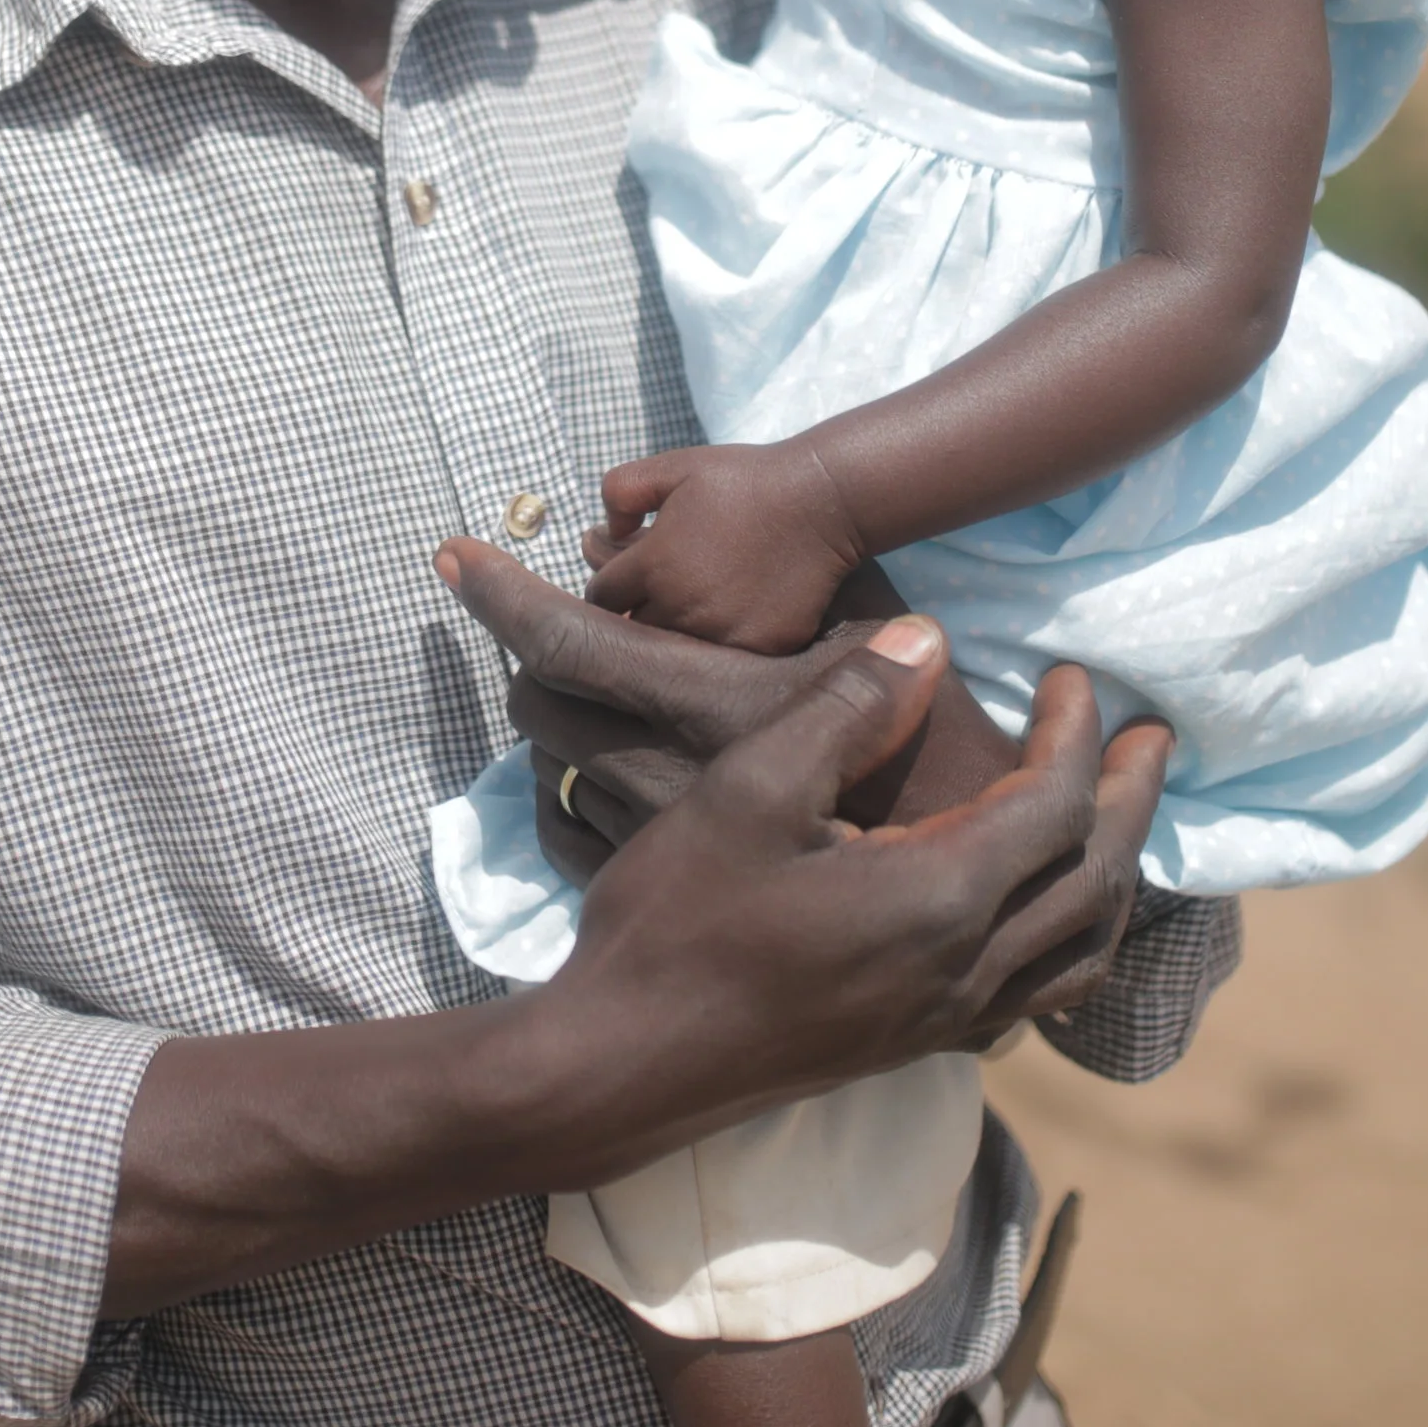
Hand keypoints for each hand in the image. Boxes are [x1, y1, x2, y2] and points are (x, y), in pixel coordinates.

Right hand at [441, 542, 1169, 1034]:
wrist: (623, 1066)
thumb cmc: (676, 920)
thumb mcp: (748, 791)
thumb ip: (847, 708)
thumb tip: (930, 642)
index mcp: (939, 901)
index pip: (1056, 808)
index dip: (1077, 734)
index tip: (1071, 676)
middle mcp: (967, 971)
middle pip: (1096, 881)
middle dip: (1132, 799)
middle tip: (1152, 736)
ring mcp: (946, 1020)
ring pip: (1081, 949)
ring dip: (1115, 873)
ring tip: (1116, 817)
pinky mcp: (917, 1045)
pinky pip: (1039, 993)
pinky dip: (1072, 939)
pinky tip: (1041, 912)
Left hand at [516, 565, 1016, 878]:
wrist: (975, 868)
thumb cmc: (930, 727)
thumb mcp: (868, 620)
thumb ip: (755, 567)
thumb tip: (646, 531)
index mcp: (709, 704)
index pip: (564, 639)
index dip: (498, 592)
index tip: (451, 555)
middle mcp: (671, 779)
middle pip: (540, 705)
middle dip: (532, 659)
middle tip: (547, 634)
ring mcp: (661, 847)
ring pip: (551, 772)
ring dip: (555, 727)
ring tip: (584, 698)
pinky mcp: (662, 896)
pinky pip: (565, 839)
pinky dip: (564, 794)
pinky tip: (593, 771)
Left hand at [587, 438, 866, 655]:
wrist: (822, 501)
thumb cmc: (743, 480)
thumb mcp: (673, 467)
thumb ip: (622, 491)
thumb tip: (604, 530)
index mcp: (653, 566)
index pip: (602, 598)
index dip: (610, 587)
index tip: (626, 579)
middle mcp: (681, 608)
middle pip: (635, 630)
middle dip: (639, 612)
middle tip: (661, 592)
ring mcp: (722, 633)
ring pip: (676, 651)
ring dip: (677, 633)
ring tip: (695, 606)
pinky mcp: (760, 647)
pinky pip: (726, 659)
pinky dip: (723, 644)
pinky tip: (735, 616)